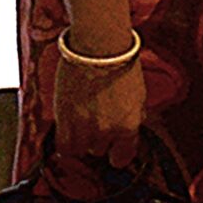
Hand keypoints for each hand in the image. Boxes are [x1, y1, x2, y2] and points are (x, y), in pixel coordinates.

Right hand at [52, 29, 143, 170]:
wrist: (98, 44)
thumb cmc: (120, 62)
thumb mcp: (139, 93)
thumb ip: (135, 115)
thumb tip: (133, 127)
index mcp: (129, 125)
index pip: (123, 157)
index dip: (118, 153)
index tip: (114, 150)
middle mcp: (107, 130)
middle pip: (100, 150)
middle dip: (99, 138)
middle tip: (97, 120)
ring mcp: (85, 127)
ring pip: (81, 150)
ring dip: (82, 139)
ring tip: (82, 121)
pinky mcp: (65, 119)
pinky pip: (63, 146)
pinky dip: (66, 142)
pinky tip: (68, 130)